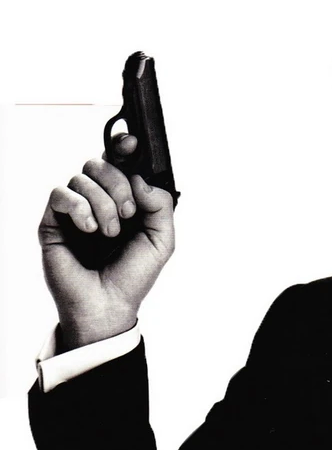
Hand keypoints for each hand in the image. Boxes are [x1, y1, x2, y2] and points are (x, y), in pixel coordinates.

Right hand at [38, 134, 175, 350]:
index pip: (120, 159)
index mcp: (125, 197)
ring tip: (110, 233)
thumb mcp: (162, 238)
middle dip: (119, 183)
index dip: (123, 145)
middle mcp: (99, 198)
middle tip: (129, 213)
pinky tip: (90, 229)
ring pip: (82, 177)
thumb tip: (141, 178)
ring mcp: (74, 209)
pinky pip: (60, 195)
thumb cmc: (133, 274)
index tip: (131, 144)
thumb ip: (160, 204)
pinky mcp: (52, 221)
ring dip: (103, 204)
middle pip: (101, 162)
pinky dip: (80, 208)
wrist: (109, 305)